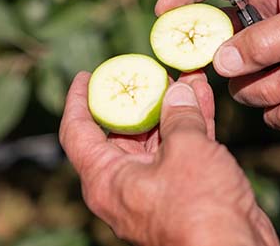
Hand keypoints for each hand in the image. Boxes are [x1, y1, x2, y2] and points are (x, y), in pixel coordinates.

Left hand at [59, 70, 279, 245]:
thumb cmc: (200, 210)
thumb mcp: (187, 151)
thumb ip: (179, 116)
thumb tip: (180, 91)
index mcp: (107, 179)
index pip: (77, 132)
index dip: (78, 100)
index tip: (85, 77)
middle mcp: (125, 185)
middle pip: (122, 132)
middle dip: (140, 97)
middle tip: (151, 70)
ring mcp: (155, 188)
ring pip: (157, 138)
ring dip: (171, 107)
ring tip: (184, 75)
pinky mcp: (183, 190)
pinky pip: (180, 150)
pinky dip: (190, 124)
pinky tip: (202, 96)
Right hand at [156, 0, 279, 127]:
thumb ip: (263, 41)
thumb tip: (218, 62)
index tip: (165, 13)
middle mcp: (262, 25)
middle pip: (216, 42)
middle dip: (228, 61)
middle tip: (239, 67)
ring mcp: (271, 60)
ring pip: (239, 83)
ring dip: (270, 87)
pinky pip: (264, 108)